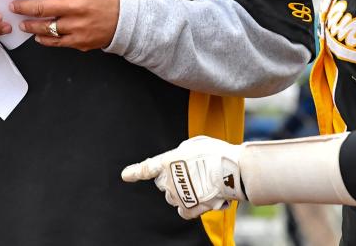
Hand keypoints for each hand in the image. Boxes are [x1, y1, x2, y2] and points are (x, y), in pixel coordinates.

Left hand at [7, 0, 118, 50]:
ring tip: (23, 23)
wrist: (122, 19)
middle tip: (13, 6)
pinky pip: (54, 41)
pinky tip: (38, 35)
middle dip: (22, 6)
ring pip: (44, 27)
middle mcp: (75, 7)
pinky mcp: (78, 41)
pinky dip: (43, 38)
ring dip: (30, 25)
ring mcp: (76, 26)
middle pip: (40, 7)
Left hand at [121, 136, 244, 219]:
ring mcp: (178, 196)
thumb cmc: (216, 153)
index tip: (125, 175)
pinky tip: (200, 199)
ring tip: (201, 185)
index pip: (147, 168)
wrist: (230, 171)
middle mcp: (169, 180)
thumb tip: (180, 160)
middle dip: (171, 180)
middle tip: (190, 175)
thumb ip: (180, 154)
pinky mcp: (189, 209)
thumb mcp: (194, 145)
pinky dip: (189, 208)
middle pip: (162, 184)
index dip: (134, 172)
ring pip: (173, 197)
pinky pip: (182, 212)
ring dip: (182, 193)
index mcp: (168, 161)